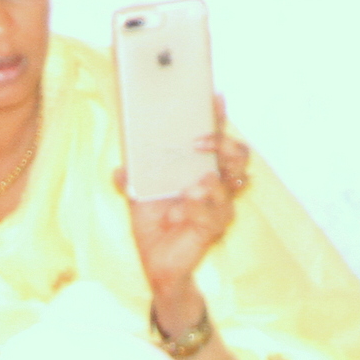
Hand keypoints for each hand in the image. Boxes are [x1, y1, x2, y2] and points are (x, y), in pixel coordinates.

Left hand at [121, 101, 245, 315]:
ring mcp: (218, 206)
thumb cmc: (153, 221)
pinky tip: (175, 215)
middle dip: (223, 143)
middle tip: (198, 142)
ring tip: (188, 190)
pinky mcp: (214, 228)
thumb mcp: (138, 194)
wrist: (156, 262)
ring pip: (229, 186)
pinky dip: (192, 213)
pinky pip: (212, 216)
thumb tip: (122, 169)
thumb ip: (132, 178)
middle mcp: (215, 183)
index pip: (215, 136)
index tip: (214, 97)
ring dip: (207, 185)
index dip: (218, 116)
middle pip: (238, 155)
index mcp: (199, 167)